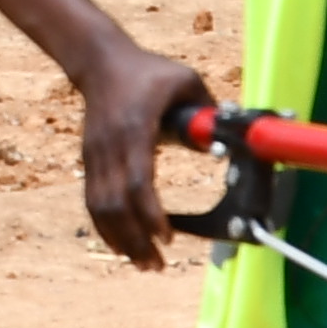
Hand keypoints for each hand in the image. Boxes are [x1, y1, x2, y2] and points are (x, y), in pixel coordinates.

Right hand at [77, 51, 215, 267]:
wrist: (101, 63)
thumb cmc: (150, 72)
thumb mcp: (185, 82)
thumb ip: (209, 111)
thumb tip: (237, 138)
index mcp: (135, 129)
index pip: (139, 180)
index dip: (151, 213)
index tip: (168, 236)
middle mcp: (110, 146)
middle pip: (117, 204)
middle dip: (137, 239)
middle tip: (158, 264)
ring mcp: (96, 155)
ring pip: (102, 208)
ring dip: (122, 240)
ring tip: (146, 264)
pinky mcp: (90, 161)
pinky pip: (93, 202)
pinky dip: (106, 228)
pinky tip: (123, 248)